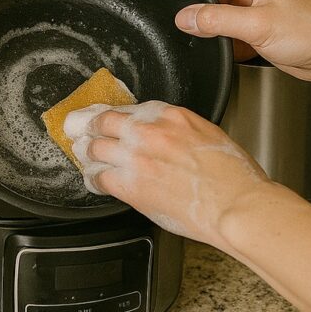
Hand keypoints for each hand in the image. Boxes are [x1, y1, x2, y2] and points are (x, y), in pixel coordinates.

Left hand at [64, 102, 269, 247]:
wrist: (235, 203)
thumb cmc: (231, 173)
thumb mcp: (207, 132)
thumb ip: (178, 129)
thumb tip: (163, 135)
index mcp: (169, 114)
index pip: (126, 108)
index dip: (109, 115)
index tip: (103, 119)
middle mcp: (148, 131)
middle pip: (102, 123)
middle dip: (85, 126)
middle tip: (76, 129)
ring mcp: (137, 158)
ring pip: (94, 148)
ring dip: (86, 152)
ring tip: (82, 154)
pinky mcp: (132, 186)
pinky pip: (99, 178)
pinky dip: (92, 177)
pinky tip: (92, 179)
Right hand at [176, 0, 310, 81]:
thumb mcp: (259, 24)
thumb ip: (218, 20)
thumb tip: (186, 17)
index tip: (174, 2)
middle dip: (199, 12)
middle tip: (192, 28)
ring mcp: (254, 9)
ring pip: (217, 16)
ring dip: (213, 30)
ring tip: (216, 40)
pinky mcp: (256, 30)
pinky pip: (229, 34)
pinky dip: (224, 44)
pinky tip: (228, 51)